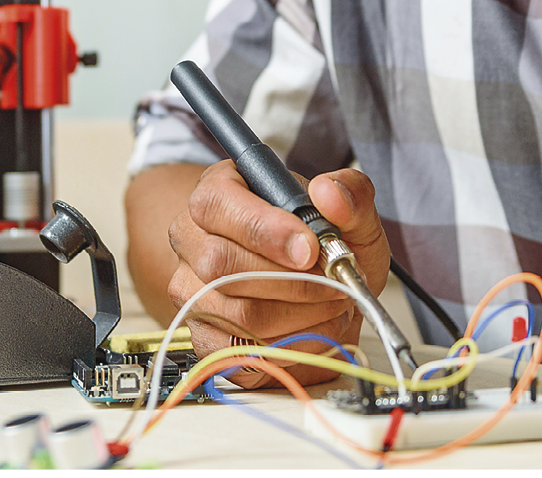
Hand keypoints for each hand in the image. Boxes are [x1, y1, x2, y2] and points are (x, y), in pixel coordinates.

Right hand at [166, 159, 389, 387]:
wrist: (313, 280)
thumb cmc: (319, 238)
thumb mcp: (348, 206)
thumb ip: (350, 193)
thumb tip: (330, 195)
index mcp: (218, 189)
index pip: (216, 205)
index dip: (263, 229)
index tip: (310, 249)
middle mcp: (192, 238)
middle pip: (220, 264)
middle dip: (291, 281)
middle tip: (335, 282)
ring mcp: (191, 290)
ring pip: (236, 314)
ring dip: (300, 316)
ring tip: (334, 304)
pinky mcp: (204, 336)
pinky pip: (242, 353)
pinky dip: (292, 347)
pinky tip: (317, 328)